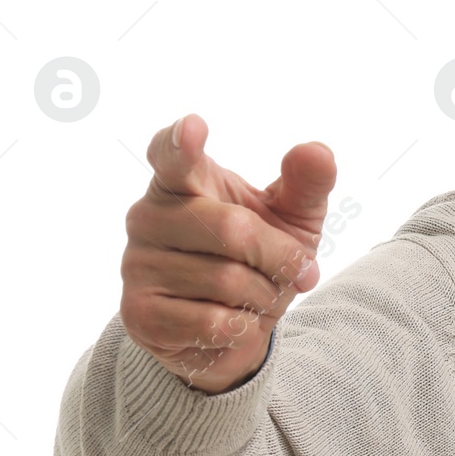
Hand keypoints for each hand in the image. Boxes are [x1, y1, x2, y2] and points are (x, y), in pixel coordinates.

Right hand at [120, 113, 336, 393]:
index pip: (173, 155)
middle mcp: (149, 216)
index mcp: (184, 182)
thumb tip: (317, 152)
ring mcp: (137, 264)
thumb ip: (307, 184)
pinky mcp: (139, 313)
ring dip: (263, 296)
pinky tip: (232, 322)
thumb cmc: (261, 259)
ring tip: (256, 298)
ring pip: (227, 280)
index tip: (194, 127)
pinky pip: (212, 322)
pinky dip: (241, 327)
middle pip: (233, 229)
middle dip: (280, 256)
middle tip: (299, 271)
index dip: (181, 143)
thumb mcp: (294, 219)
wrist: (236, 328)